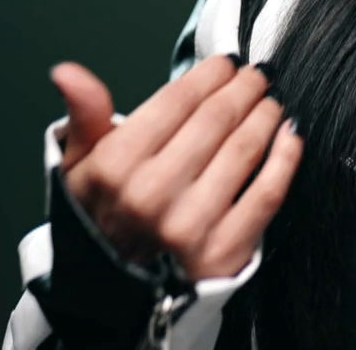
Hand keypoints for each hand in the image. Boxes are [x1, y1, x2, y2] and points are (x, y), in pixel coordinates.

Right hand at [51, 55, 303, 279]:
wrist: (112, 290)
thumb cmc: (103, 215)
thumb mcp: (80, 166)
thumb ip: (84, 114)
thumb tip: (66, 71)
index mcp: (114, 167)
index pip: (177, 101)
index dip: (209, 75)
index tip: (226, 64)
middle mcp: (150, 195)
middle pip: (216, 119)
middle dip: (243, 88)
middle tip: (256, 76)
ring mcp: (189, 225)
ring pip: (245, 149)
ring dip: (266, 115)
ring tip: (270, 102)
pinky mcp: (223, 250)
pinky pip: (267, 192)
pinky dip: (285, 157)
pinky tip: (290, 135)